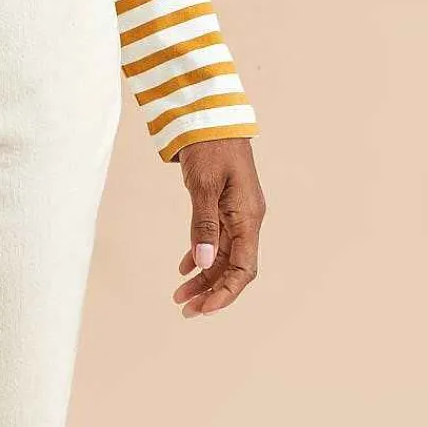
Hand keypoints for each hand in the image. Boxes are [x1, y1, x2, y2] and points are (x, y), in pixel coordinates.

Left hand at [171, 136, 264, 316]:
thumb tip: (204, 264)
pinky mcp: (222, 206)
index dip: (226, 292)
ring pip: (222, 256)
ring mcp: (235, 213)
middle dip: (212, 291)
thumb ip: (203, 225)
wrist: (209, 115)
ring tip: (179, 296)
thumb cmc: (209, 146)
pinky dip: (200, 256)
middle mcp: (246, 219)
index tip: (204, 309)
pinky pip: (215, 240)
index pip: (244, 267)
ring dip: (203, 277)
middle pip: (234, 267)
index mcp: (248, 216)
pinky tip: (183, 269)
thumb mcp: (203, 185)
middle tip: (185, 310)